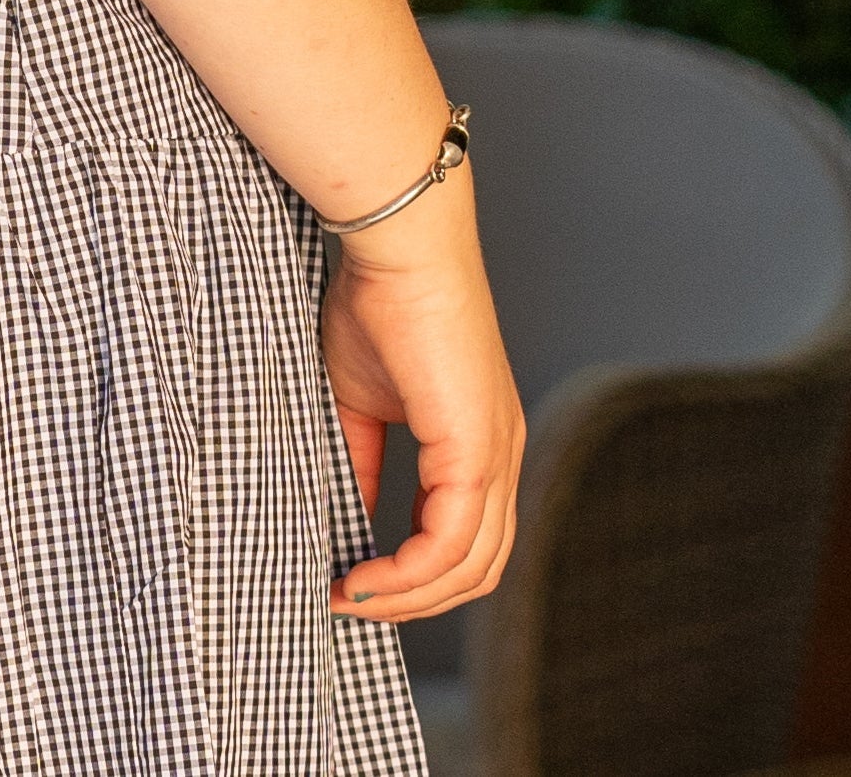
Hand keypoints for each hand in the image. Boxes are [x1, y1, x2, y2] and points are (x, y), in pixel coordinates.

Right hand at [320, 184, 523, 621]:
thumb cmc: (378, 303)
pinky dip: (405, 575)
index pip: (466, 540)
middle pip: (475, 570)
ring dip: (406, 598)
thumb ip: (364, 464)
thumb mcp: (361, 401)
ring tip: (350, 597)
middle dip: (411, 601)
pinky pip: (447, 544)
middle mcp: (501, 455)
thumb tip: (349, 526)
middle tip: (352, 604)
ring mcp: (496, 455)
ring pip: (468, 569)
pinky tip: (361, 577)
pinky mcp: (476, 450)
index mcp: (481, 442)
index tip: (351, 584)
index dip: (412, 575)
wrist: (398, 247)